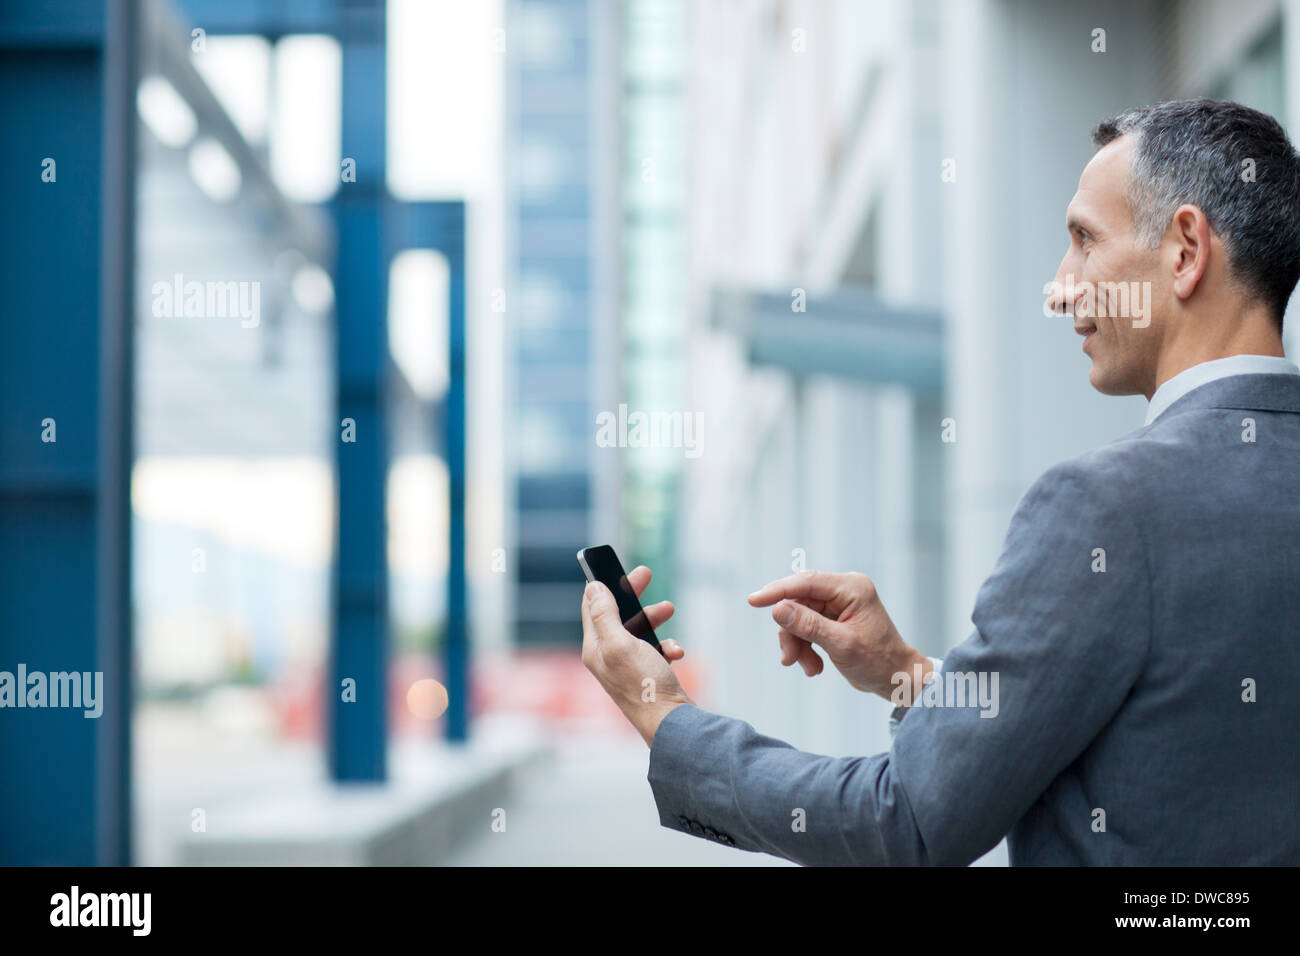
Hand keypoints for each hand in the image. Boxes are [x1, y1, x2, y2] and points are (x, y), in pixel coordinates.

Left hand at [581, 565, 692, 745]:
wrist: (673, 724)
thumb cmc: (645, 685)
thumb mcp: (621, 643)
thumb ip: (605, 614)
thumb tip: (592, 587)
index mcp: (595, 649)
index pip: (591, 607)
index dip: (603, 584)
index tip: (617, 567)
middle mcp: (608, 657)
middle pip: (617, 615)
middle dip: (632, 596)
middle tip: (646, 575)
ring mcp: (627, 667)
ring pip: (639, 630)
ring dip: (653, 619)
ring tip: (669, 609)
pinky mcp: (647, 675)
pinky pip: (656, 649)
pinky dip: (667, 645)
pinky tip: (676, 652)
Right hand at [747, 570, 929, 700]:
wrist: (896, 679)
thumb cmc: (878, 661)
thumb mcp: (841, 645)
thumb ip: (809, 625)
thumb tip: (778, 609)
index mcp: (851, 588)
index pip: (806, 582)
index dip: (777, 591)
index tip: (753, 601)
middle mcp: (843, 591)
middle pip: (799, 602)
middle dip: (791, 631)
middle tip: (788, 657)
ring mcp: (837, 605)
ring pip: (798, 617)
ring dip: (798, 644)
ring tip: (807, 667)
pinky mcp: (832, 619)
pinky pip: (806, 627)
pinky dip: (804, 647)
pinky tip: (813, 666)